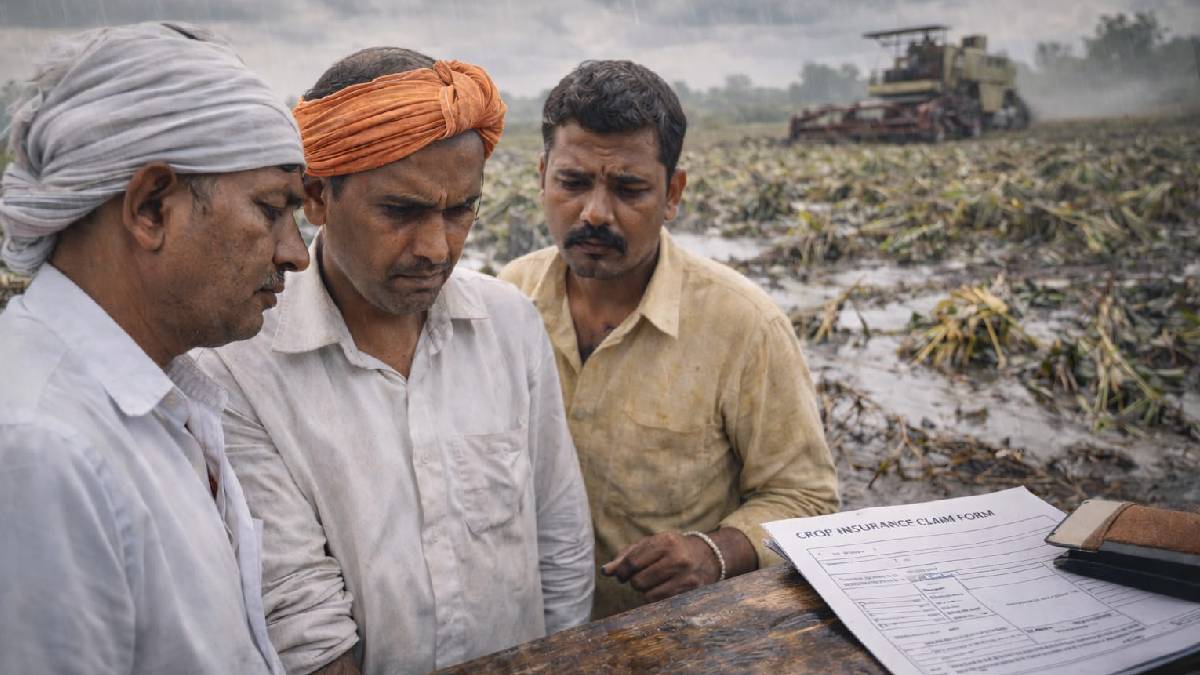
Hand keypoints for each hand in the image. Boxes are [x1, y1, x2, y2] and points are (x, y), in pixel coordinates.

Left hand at [600, 531, 721, 601]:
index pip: (632, 562)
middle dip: (634, 582)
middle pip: (638, 582)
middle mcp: (677, 559)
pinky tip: (663, 588)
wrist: (708, 556)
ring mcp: (686, 577)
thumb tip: (606, 571)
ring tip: (654, 582)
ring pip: (649, 595)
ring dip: (646, 591)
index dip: (621, 572)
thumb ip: (627, 556)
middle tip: (641, 577)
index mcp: (665, 542)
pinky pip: (661, 602)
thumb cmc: (672, 549)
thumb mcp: (651, 544)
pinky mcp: (690, 592)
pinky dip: (656, 598)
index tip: (621, 575)